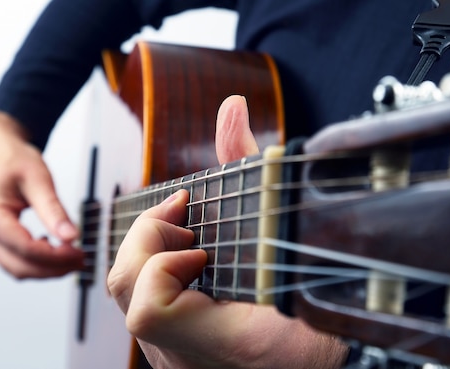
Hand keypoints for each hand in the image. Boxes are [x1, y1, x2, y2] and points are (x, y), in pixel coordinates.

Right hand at [0, 110, 82, 278]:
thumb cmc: (10, 157)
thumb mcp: (37, 179)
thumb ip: (53, 210)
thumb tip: (72, 237)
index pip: (25, 249)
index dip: (56, 256)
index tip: (80, 253)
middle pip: (20, 266)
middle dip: (53, 268)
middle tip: (82, 259)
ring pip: (16, 268)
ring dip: (46, 269)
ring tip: (73, 257)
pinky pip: (14, 259)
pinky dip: (36, 261)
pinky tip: (54, 249)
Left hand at [107, 96, 347, 368]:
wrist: (325, 351)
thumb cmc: (321, 301)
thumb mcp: (291, 227)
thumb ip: (250, 167)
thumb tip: (230, 107)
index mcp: (229, 341)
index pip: (148, 310)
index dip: (162, 263)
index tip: (200, 244)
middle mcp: (191, 357)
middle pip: (124, 292)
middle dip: (149, 240)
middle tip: (187, 226)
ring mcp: (179, 357)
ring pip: (127, 298)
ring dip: (152, 253)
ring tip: (191, 241)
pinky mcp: (176, 350)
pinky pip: (142, 304)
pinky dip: (158, 270)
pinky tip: (191, 262)